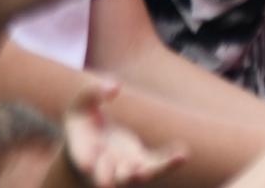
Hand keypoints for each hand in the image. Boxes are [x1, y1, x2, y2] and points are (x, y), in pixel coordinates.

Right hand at [62, 79, 188, 185]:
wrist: (94, 141)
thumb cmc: (85, 118)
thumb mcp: (82, 102)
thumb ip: (93, 91)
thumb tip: (115, 87)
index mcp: (83, 148)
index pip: (83, 155)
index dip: (85, 159)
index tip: (87, 164)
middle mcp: (103, 163)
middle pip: (105, 174)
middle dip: (106, 176)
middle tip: (107, 184)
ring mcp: (123, 166)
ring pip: (134, 175)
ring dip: (143, 173)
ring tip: (148, 171)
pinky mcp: (141, 163)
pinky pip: (156, 165)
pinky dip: (168, 163)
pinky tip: (182, 155)